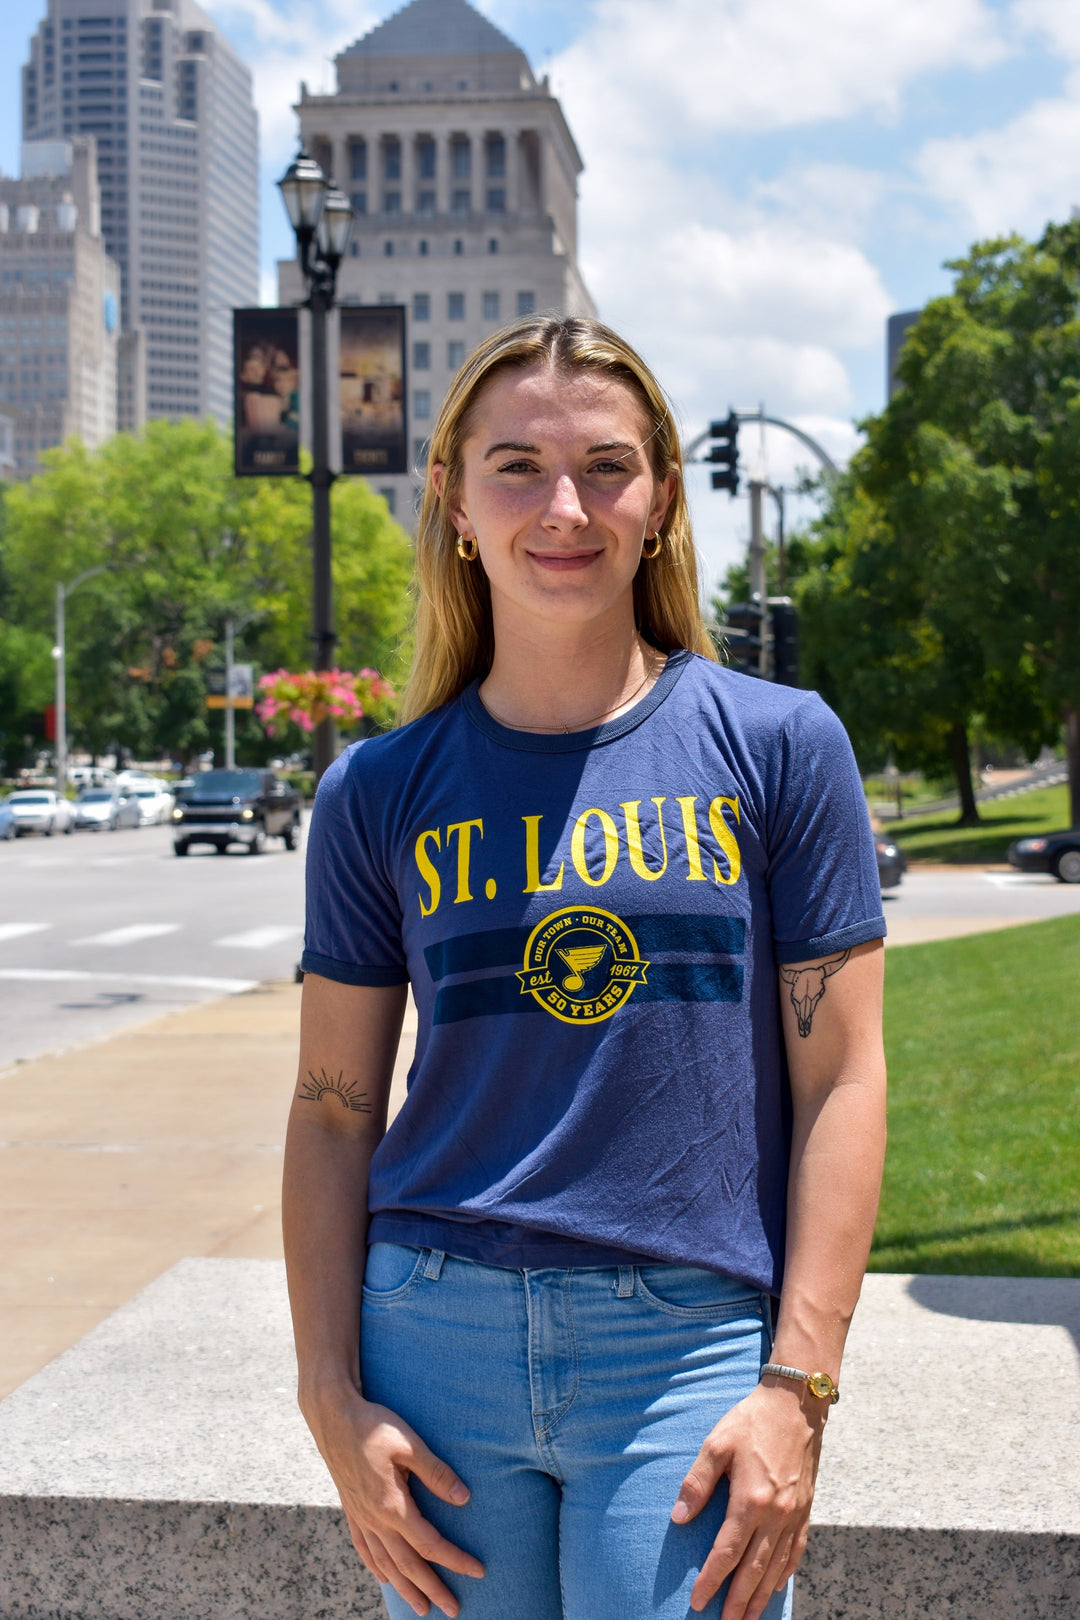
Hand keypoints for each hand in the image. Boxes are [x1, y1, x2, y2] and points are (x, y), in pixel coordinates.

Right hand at [301, 1382, 484, 1616]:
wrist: (332, 1415)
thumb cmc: (373, 1425)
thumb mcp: (409, 1444)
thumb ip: (436, 1473)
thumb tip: (464, 1499)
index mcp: (392, 1506)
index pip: (430, 1544)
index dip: (455, 1560)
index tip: (478, 1571)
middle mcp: (375, 1519)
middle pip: (408, 1565)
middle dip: (432, 1589)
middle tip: (454, 1610)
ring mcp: (361, 1516)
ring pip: (385, 1563)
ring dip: (405, 1588)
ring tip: (422, 1607)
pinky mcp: (351, 1508)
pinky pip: (363, 1548)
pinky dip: (375, 1566)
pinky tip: (383, 1578)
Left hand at [670, 1381, 825, 1618]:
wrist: (796, 1404)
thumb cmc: (752, 1420)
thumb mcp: (717, 1444)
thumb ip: (697, 1483)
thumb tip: (679, 1518)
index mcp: (750, 1499)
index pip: (727, 1552)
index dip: (712, 1580)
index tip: (698, 1601)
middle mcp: (776, 1514)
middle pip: (753, 1569)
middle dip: (736, 1601)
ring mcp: (795, 1514)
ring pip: (776, 1567)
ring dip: (760, 1596)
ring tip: (747, 1618)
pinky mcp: (807, 1509)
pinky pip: (796, 1551)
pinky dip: (784, 1574)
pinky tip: (774, 1586)